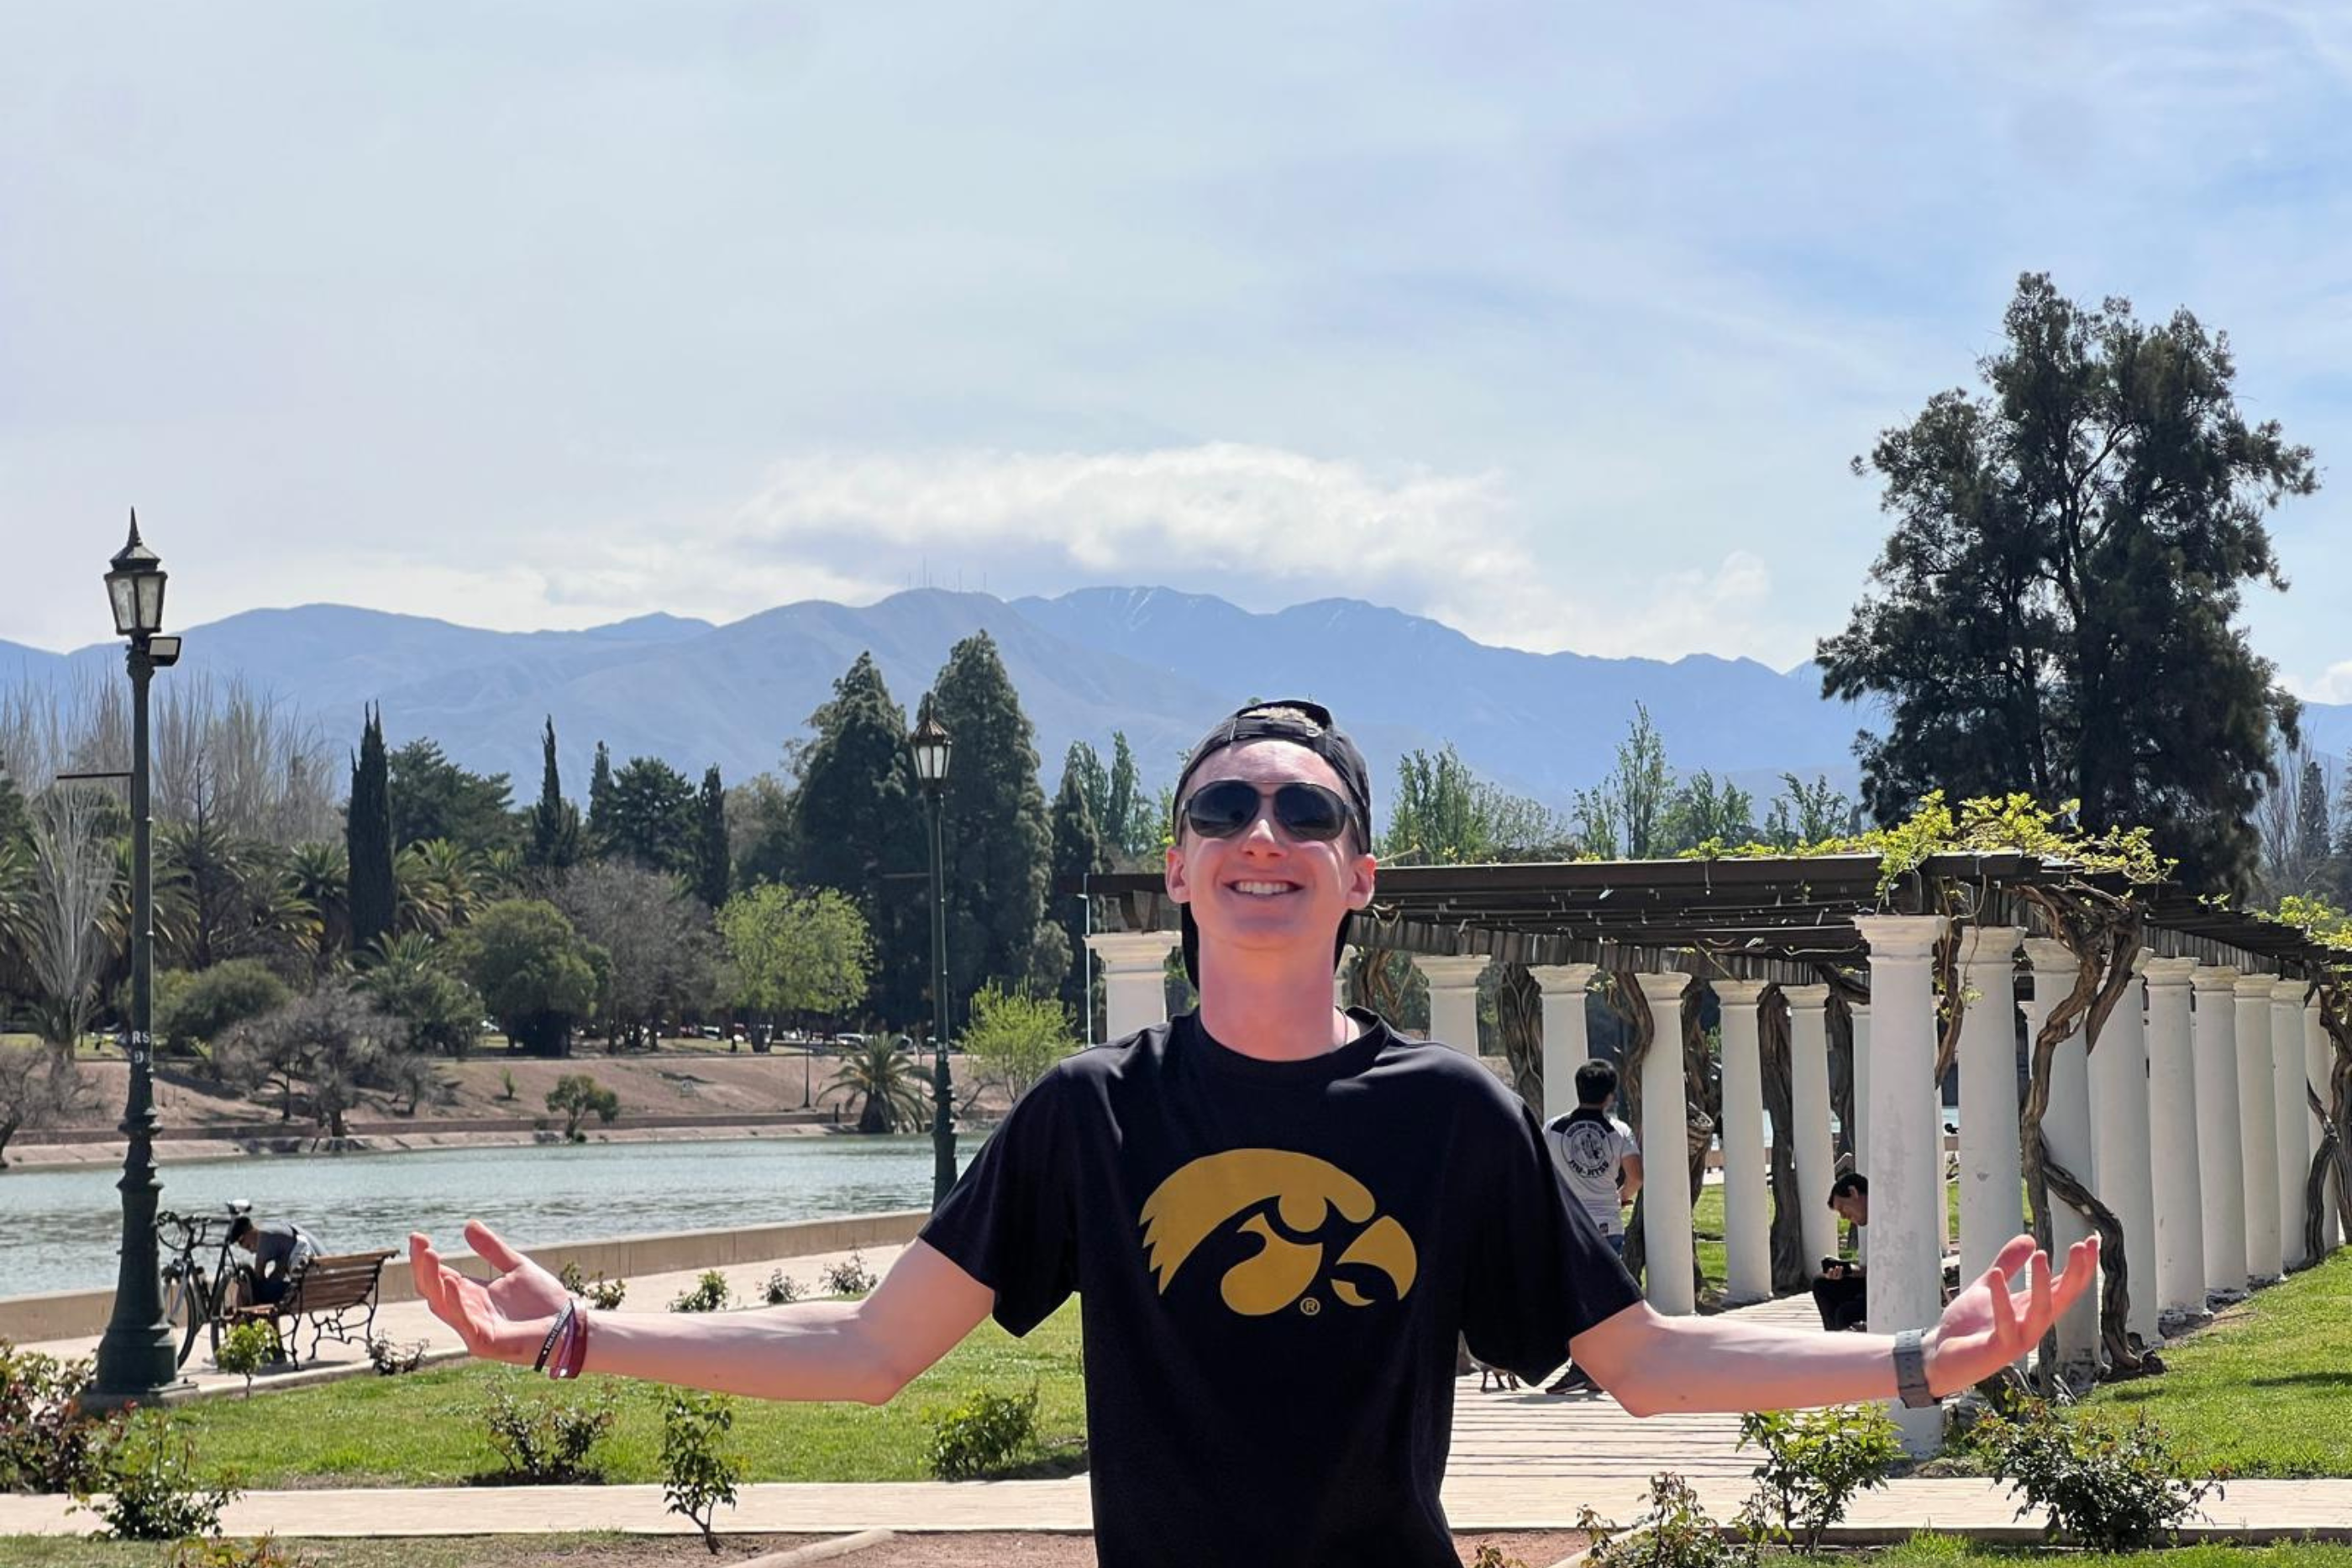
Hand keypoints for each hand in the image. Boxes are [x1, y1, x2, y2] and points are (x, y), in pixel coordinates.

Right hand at [409, 1220, 572, 1365]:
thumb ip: (493, 1249)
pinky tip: (453, 1282)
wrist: (570, 1325)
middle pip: (434, 1290)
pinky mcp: (484, 1343)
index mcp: (472, 1295)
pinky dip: (456, 1303)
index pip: (440, 1276)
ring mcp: (473, 1329)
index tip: (417, 1236)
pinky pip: (464, 1323)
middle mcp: (468, 1312)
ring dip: (433, 1281)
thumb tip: (468, 1225)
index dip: (426, 1258)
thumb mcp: (516, 1267)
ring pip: (442, 1305)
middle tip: (419, 1242)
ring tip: (429, 1255)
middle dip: (423, 1267)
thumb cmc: (544, 1301)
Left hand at [1922, 1233, 2097, 1393]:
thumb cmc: (1968, 1327)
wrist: (1940, 1357)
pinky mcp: (1998, 1348)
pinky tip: (1997, 1275)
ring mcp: (2018, 1338)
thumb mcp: (1988, 1286)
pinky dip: (2001, 1299)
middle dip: (2076, 1274)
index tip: (2092, 1240)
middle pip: (2063, 1299)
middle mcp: (2032, 1325)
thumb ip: (2009, 1264)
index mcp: (2032, 1310)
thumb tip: (2029, 1238)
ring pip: (2041, 1312)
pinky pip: (2004, 1323)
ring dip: (2043, 1284)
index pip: (2065, 1287)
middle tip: (2081, 1246)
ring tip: (2041, 1254)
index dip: (2081, 1266)